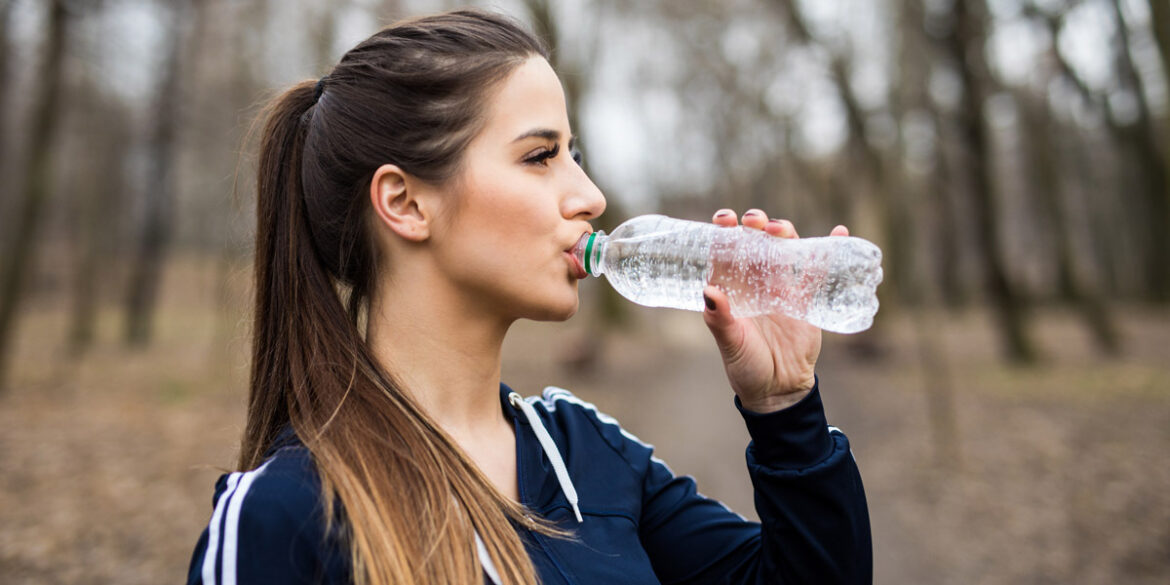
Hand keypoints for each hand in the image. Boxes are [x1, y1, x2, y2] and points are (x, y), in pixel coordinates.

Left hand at [702, 209, 849, 412]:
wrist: (778, 390)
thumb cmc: (746, 366)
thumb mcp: (730, 344)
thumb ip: (720, 320)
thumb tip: (710, 291)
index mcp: (732, 290)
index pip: (725, 253)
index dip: (723, 232)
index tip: (724, 219)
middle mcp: (755, 283)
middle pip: (755, 244)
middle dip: (754, 226)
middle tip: (753, 221)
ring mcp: (782, 288)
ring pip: (784, 250)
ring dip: (783, 232)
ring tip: (778, 227)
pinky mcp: (806, 299)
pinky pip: (818, 271)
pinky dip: (828, 249)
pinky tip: (839, 231)